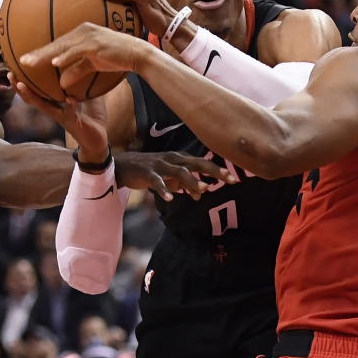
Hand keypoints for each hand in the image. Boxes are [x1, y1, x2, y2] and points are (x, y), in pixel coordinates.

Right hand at [12, 74, 108, 162]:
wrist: (98, 139)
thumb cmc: (91, 116)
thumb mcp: (87, 95)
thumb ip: (82, 82)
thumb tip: (83, 62)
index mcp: (55, 102)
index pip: (36, 90)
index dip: (25, 80)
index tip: (15, 66)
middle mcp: (54, 109)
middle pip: (31, 98)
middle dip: (18, 87)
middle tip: (9, 74)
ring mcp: (61, 117)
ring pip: (42, 106)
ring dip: (30, 96)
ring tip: (21, 86)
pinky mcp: (72, 123)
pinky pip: (69, 113)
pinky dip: (70, 106)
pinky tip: (70, 100)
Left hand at [19, 23, 159, 90]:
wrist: (137, 53)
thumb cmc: (116, 56)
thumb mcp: (93, 65)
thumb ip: (76, 70)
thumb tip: (61, 82)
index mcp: (80, 34)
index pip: (57, 44)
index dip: (41, 52)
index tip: (26, 60)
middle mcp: (82, 31)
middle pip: (55, 43)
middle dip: (37, 53)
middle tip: (20, 61)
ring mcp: (89, 36)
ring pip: (62, 47)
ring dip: (45, 55)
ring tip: (30, 63)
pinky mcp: (96, 43)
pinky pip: (77, 52)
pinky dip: (66, 57)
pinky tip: (55, 64)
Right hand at [114, 151, 237, 200]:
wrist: (123, 166)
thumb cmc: (151, 171)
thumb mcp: (171, 178)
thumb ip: (186, 185)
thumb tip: (201, 194)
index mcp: (180, 160)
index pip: (203, 164)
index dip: (218, 170)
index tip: (234, 179)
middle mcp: (173, 159)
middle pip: (196, 164)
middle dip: (213, 171)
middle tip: (228, 179)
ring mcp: (160, 165)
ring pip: (179, 172)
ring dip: (192, 181)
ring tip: (203, 190)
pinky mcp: (147, 173)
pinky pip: (157, 181)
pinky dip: (164, 189)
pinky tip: (170, 198)